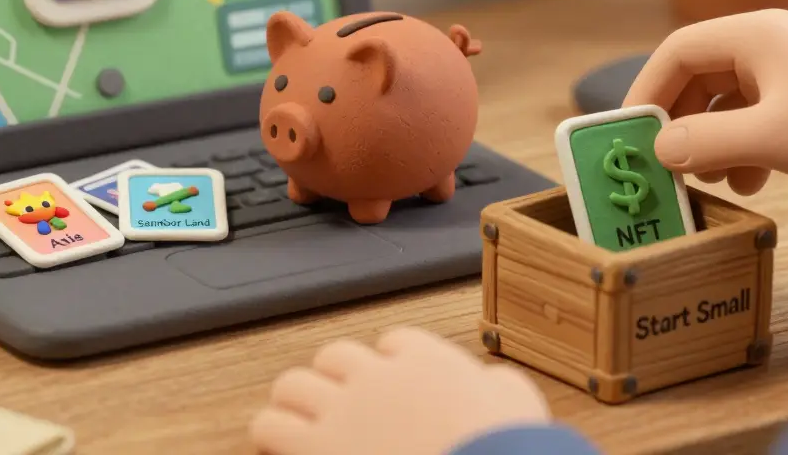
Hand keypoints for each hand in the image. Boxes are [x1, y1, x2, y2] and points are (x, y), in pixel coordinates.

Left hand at [250, 327, 549, 454]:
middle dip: (334, 378)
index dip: (389, 362)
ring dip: (296, 400)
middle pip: (335, 356)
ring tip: (297, 419)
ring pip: (293, 384)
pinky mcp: (314, 446)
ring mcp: (341, 410)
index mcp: (425, 362)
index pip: (393, 343)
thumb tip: (493, 384)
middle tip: (338, 401)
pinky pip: (269, 425)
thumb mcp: (518, 403)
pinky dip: (271, 432)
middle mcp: (376, 377)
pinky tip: (277, 444)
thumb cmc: (503, 447)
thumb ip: (499, 386)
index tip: (390, 381)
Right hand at [622, 9, 787, 202]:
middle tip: (662, 161)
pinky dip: (736, 152)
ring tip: (709, 178)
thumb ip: (703, 141)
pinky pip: (746, 123)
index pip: (680, 51)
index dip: (647, 89)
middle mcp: (766, 48)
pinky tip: (749, 182)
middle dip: (677, 122)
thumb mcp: (767, 139)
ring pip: (718, 105)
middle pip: (695, 79)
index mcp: (757, 36)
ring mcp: (783, 78)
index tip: (630, 130)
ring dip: (706, 142)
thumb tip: (658, 149)